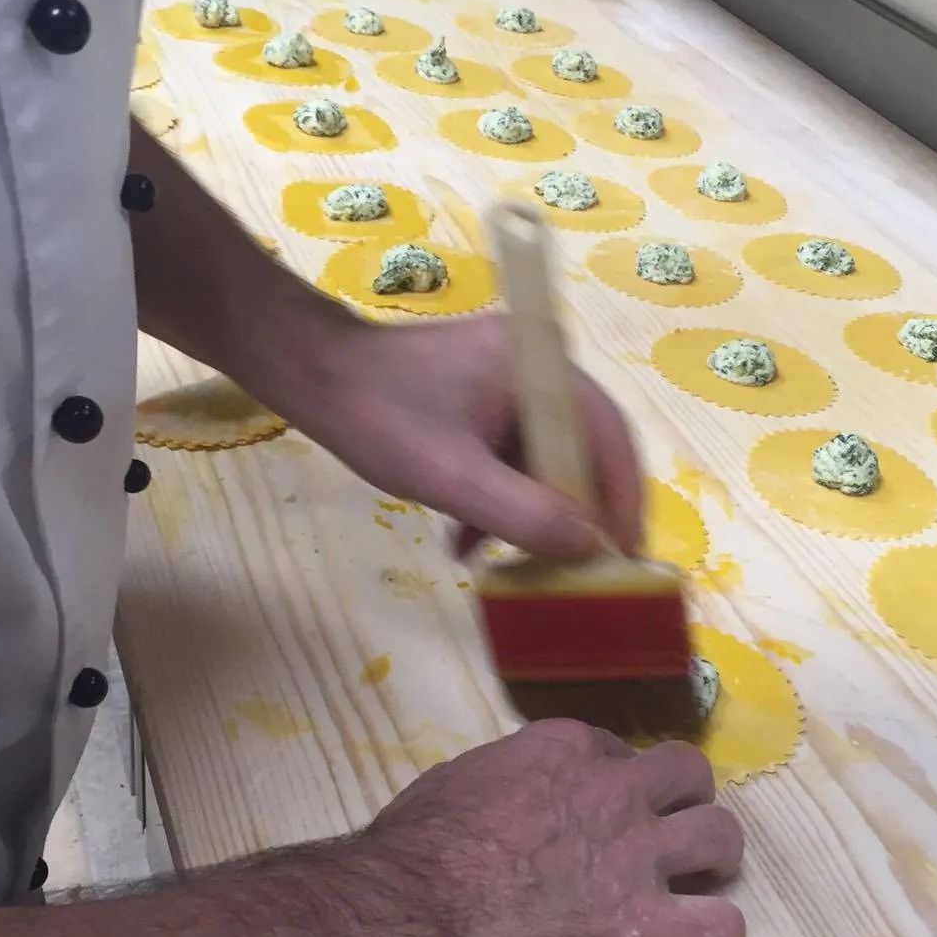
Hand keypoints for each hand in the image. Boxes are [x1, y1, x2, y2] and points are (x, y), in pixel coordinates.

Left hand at [284, 311, 642, 559]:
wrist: (310, 374)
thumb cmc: (380, 417)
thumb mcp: (453, 478)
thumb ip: (525, 514)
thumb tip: (591, 546)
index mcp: (542, 366)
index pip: (609, 437)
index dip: (623, 500)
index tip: (625, 555)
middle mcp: (538, 364)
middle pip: (583, 449)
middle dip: (576, 515)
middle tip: (578, 572)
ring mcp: (511, 379)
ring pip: (545, 458)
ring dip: (531, 514)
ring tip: (509, 566)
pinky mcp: (484, 396)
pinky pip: (513, 453)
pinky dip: (500, 497)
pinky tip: (468, 541)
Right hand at [362, 720, 744, 936]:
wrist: (416, 914)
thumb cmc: (419, 845)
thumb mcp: (462, 778)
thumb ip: (508, 776)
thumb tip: (510, 796)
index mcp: (569, 749)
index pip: (621, 751)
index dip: (618, 777)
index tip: (603, 805)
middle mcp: (616, 791)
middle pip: (689, 774)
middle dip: (686, 797)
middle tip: (671, 826)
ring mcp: (636, 856)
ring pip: (720, 836)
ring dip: (718, 856)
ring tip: (709, 877)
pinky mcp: (642, 925)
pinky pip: (716, 924)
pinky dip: (721, 934)